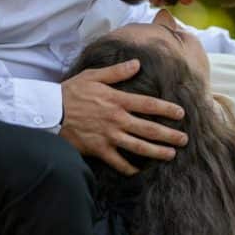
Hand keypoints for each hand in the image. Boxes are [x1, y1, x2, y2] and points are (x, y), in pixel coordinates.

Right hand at [60, 59, 187, 174]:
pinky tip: (139, 171)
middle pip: (149, 129)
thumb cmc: (71, 92)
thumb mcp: (93, 76)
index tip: (181, 114)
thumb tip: (137, 63)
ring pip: (138, 147)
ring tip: (171, 155)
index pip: (148, 105)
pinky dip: (129, 168)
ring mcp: (109, 136)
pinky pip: (118, 162)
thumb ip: (117, 72)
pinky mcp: (99, 149)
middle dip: (169, 135)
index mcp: (117, 100)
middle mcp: (117, 119)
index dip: (166, 109)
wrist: (49, 112)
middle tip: (184, 139)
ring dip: (157, 152)